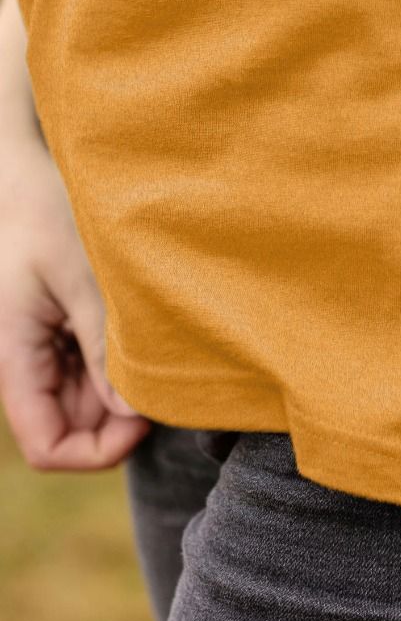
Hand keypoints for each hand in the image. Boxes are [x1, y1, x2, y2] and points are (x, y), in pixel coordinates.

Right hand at [0, 136, 151, 470]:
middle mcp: (22, 364)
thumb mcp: (79, 277)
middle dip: (121, 418)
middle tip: (165, 379)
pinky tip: (141, 331)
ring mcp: (42, 350)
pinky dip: (120, 364)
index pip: (49, 448)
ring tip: (153, 346)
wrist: (17, 169)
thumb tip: (135, 413)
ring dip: (124, 389)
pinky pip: (92, 370)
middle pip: (75, 428)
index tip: (145, 418)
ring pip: (88, 403)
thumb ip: (104, 347)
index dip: (99, 451)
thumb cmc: (41, 212)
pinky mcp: (59, 332)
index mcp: (13, 358)